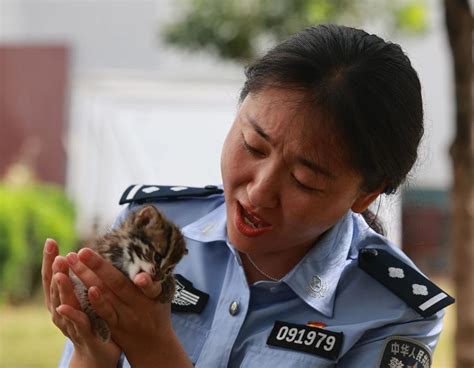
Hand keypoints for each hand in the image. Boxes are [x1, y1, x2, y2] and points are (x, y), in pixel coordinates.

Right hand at [41, 239, 120, 367]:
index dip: (50, 259)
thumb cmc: (91, 320)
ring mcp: (70, 323)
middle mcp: (61, 310)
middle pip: (55, 288)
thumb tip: (81, 253)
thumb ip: (82, 278)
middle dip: (55, 271)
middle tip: (56, 255)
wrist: (97, 353)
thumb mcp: (84, 296)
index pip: (53, 275)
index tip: (50, 241)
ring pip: (64, 304)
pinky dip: (72, 314)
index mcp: (62, 298)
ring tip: (60, 274)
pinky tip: (67, 305)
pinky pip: (78, 323)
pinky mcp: (84, 334)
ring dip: (62, 289)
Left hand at [66, 247, 191, 367]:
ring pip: (104, 295)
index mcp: (154, 296)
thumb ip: (156, 277)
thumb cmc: (157, 310)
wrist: (151, 343)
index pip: (151, 287)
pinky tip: (73, 291)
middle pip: (118, 285)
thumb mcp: (164, 294)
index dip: (147, 283)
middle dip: (99, 267)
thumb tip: (151, 253)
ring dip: (86, 277)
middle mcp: (138, 306)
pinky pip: (98, 313)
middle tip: (83, 252)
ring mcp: (124, 317)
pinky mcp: (112, 326)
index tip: (140, 277)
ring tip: (71, 260)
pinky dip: (86, 301)